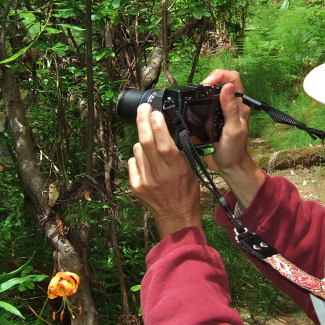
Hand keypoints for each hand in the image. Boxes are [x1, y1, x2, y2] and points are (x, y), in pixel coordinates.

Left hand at [128, 104, 202, 238]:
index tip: (155, 112)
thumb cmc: (186, 191)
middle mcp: (159, 175)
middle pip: (146, 143)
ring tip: (152, 147)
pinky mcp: (135, 185)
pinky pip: (133, 161)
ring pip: (137, 150)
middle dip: (142, 121)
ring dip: (143, 142)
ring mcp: (145, 181)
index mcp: (176, 170)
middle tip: (143, 109)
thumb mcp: (191, 170)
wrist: (175, 215)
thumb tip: (171, 128)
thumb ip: (181, 151)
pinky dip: (138, 157)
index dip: (158, 126)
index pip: (164, 145)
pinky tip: (147, 162)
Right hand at [200, 70, 264, 207]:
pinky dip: (196, 104)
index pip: (233, 78)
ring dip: (201, 92)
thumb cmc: (234, 150)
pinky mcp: (210, 119)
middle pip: (220, 82)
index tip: (207, 84)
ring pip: (210, 92)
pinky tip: (190, 109)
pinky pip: (203, 105)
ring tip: (191, 99)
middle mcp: (229, 104)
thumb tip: (227, 86)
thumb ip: (230, 108)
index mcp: (239, 103)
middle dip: (208, 81)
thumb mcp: (233, 129)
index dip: (220, 76)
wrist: (228, 166)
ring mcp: (219, 111)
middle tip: (197, 91)